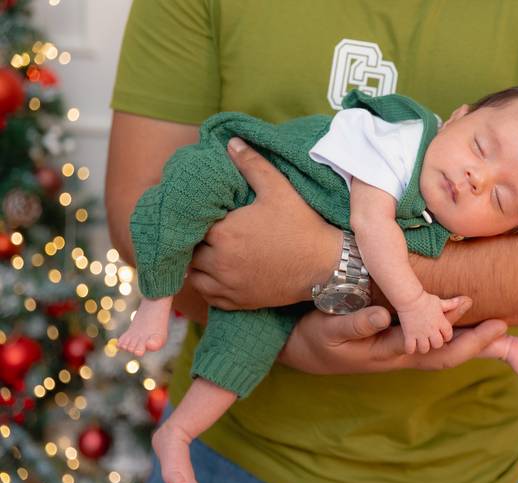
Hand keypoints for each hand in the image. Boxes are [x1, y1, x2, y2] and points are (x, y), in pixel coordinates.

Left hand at [187, 137, 341, 309]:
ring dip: (198, 264)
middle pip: (189, 250)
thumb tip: (231, 142)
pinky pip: (208, 296)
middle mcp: (219, 263)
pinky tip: (219, 272)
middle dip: (196, 240)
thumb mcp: (279, 189)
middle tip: (210, 231)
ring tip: (212, 251)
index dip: (197, 218)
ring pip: (193, 275)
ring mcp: (228, 286)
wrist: (325, 266)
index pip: (191, 225)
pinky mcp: (238, 302)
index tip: (208, 214)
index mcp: (223, 233)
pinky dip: (208, 285)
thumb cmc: (302, 226)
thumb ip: (252, 164)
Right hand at [278, 297, 511, 373]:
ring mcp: (402, 351)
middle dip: (480, 346)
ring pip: (445, 351)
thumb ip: (355, 325)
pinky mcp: (398, 341)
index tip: (482, 314)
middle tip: (507, 329)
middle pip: (448, 356)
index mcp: (390, 354)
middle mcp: (403, 355)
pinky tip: (469, 321)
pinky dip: (455, 332)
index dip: (459, 333)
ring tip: (501, 329)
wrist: (303, 351)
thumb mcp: (329, 332)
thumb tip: (383, 314)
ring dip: (473, 342)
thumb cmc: (316, 340)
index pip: (433, 347)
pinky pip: (434, 341)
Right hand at [397, 292, 458, 353]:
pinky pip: (410, 348)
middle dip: (435, 343)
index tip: (441, 334)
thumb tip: (466, 299)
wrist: (410, 298)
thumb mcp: (439, 302)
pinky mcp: (410, 334)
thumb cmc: (425, 298)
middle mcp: (432, 330)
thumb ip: (451, 304)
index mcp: (441, 322)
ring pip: (425, 348)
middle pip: (438, 344)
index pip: (448, 336)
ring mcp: (421, 333)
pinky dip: (410, 348)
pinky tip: (410, 344)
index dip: (445, 336)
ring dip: (423, 347)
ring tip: (420, 343)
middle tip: (430, 339)